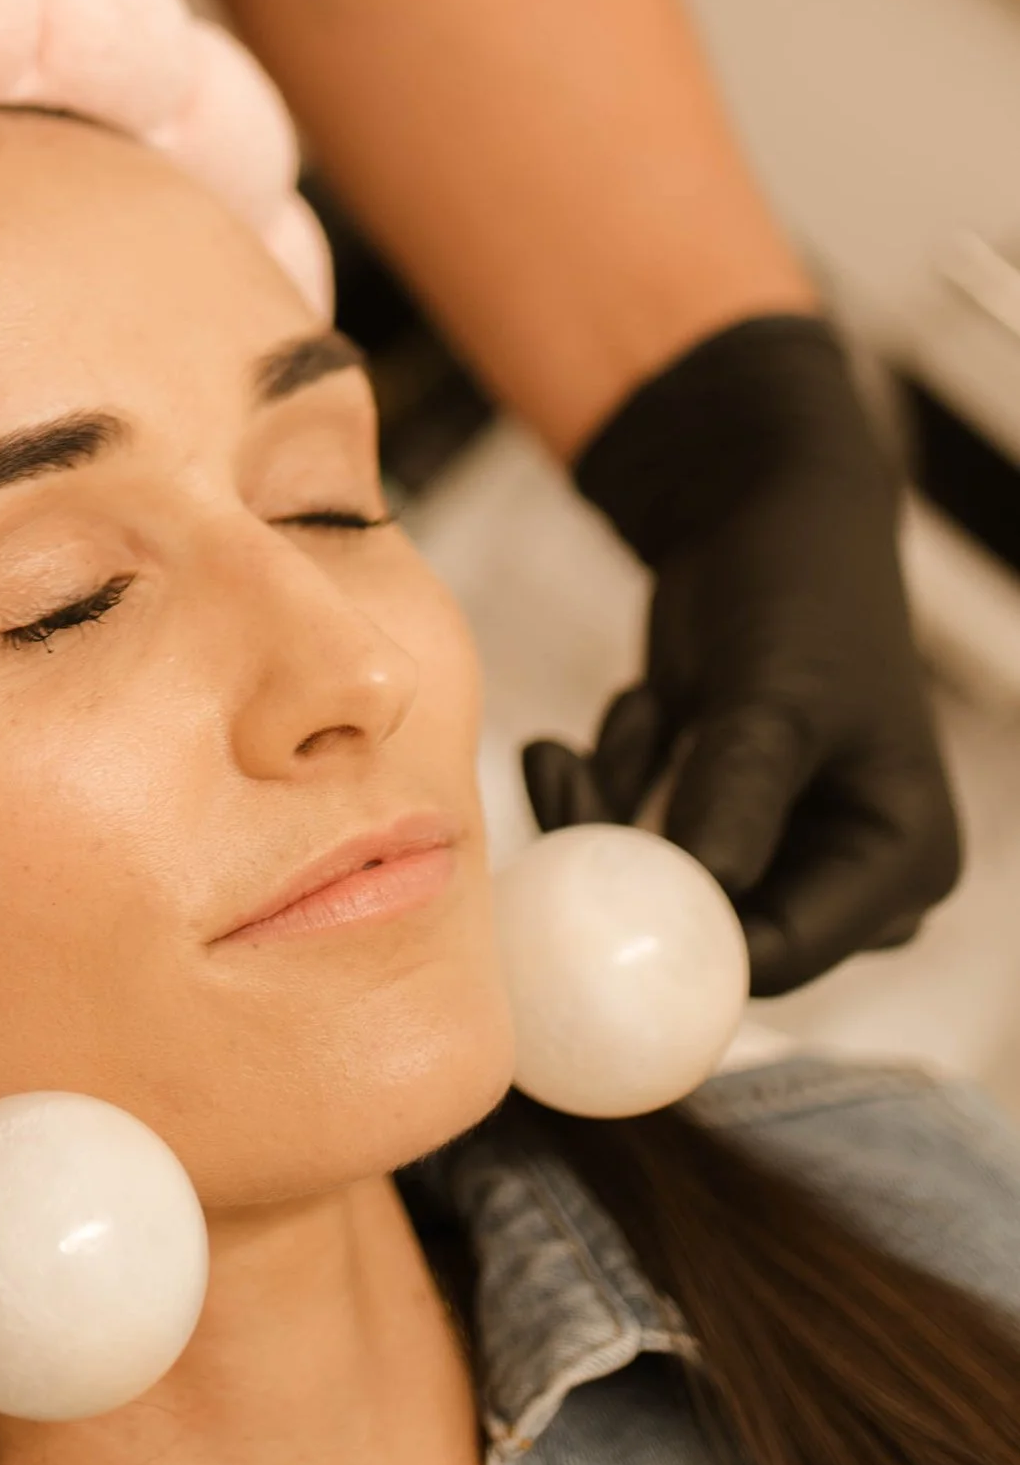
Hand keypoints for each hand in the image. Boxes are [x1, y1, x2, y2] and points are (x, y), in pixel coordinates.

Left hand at [522, 315, 960, 995]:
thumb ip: (736, 795)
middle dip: (627, 865)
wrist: (759, 508)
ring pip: (656, 887)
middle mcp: (845, 874)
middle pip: (709, 931)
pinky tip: (648, 704)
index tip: (586, 892)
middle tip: (564, 784)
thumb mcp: (771, 696)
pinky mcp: (717, 818)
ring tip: (630, 715)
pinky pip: (636, 838)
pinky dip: (620, 778)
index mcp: (900, 862)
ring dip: (613, 810)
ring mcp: (778, 850)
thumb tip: (698, 891)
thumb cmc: (793, 592)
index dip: (677, 943)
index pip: (781, 955)